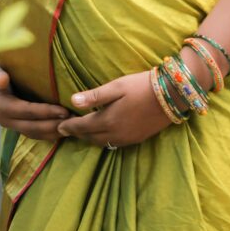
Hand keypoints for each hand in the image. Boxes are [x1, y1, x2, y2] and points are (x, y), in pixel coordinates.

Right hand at [0, 58, 70, 141]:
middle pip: (32, 127)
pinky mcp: (16, 125)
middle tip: (74, 121)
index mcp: (1, 106)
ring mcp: (10, 125)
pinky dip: (48, 134)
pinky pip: (33, 133)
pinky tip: (62, 130)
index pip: (27, 111)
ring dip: (53, 133)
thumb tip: (3, 80)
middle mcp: (5, 120)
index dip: (45, 112)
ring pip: (34, 134)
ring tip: (72, 127)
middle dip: (53, 125)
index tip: (64, 111)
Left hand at [56, 70, 171, 147]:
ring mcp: (127, 139)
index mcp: (108, 120)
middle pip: (90, 138)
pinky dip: (104, 140)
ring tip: (83, 132)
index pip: (82, 127)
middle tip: (68, 130)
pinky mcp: (137, 139)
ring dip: (90, 138)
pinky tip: (103, 133)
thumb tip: (72, 101)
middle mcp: (115, 134)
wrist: (170, 95)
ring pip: (102, 143)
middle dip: (78, 134)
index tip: (59, 127)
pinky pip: (114, 144)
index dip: (69, 127)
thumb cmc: (140, 86)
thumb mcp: (116, 86)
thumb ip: (94, 96)